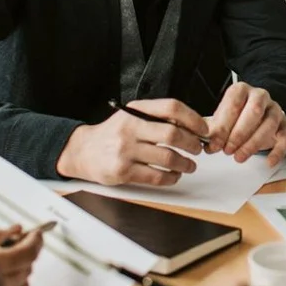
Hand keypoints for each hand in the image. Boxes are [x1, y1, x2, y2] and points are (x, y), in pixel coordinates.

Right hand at [55, 98, 208, 185]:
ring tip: (189, 165)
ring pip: (168, 158)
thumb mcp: (132, 117)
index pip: (171, 108)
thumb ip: (157, 119)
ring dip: (185, 164)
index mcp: (136, 111)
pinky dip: (171, 178)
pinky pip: (156, 177)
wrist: (82, 151)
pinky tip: (174, 176)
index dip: (193, 119)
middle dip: (193, 144)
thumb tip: (193, 127)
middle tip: (198, 150)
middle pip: (173, 134)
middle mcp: (130, 128)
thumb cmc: (113, 134)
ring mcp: (125, 151)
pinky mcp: (123, 172)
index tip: (203, 129)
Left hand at [205, 81, 285, 166]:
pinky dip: (278, 151)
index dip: (223, 125)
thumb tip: (204, 143)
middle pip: (254, 111)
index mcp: (241, 90)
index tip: (215, 143)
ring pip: (270, 124)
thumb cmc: (236, 116)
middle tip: (227, 150)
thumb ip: (212, 129)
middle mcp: (260, 96)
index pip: (234, 104)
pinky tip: (268, 162)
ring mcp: (275, 109)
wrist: (257, 113)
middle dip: (239, 134)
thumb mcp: (221, 119)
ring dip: (253, 144)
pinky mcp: (285, 125)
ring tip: (239, 157)